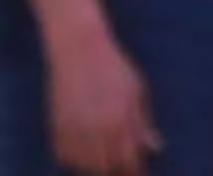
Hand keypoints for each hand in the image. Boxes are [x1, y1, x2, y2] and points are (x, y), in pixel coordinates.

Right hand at [45, 27, 160, 175]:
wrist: (78, 48)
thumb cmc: (114, 66)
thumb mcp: (137, 90)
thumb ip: (144, 122)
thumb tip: (155, 148)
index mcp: (121, 121)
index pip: (129, 161)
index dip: (135, 172)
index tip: (139, 173)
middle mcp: (97, 130)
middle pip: (105, 169)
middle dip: (115, 171)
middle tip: (121, 167)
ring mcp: (74, 130)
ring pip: (83, 166)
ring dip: (95, 168)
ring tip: (104, 162)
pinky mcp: (56, 127)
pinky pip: (64, 156)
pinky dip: (74, 161)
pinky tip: (83, 156)